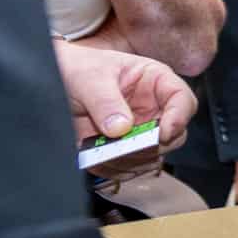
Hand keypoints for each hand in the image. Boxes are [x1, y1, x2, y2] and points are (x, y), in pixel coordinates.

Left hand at [53, 39, 194, 155]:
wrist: (53, 83)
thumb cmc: (76, 68)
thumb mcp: (88, 78)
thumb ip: (105, 101)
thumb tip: (121, 128)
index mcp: (155, 81)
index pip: (183, 100)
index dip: (178, 118)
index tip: (162, 133)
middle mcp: (153, 108)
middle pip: (174, 136)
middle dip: (150, 146)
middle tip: (124, 147)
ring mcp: (139, 131)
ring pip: (152, 157)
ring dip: (128, 160)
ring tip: (100, 151)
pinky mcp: (123, 149)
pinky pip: (129, 168)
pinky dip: (112, 169)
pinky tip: (94, 157)